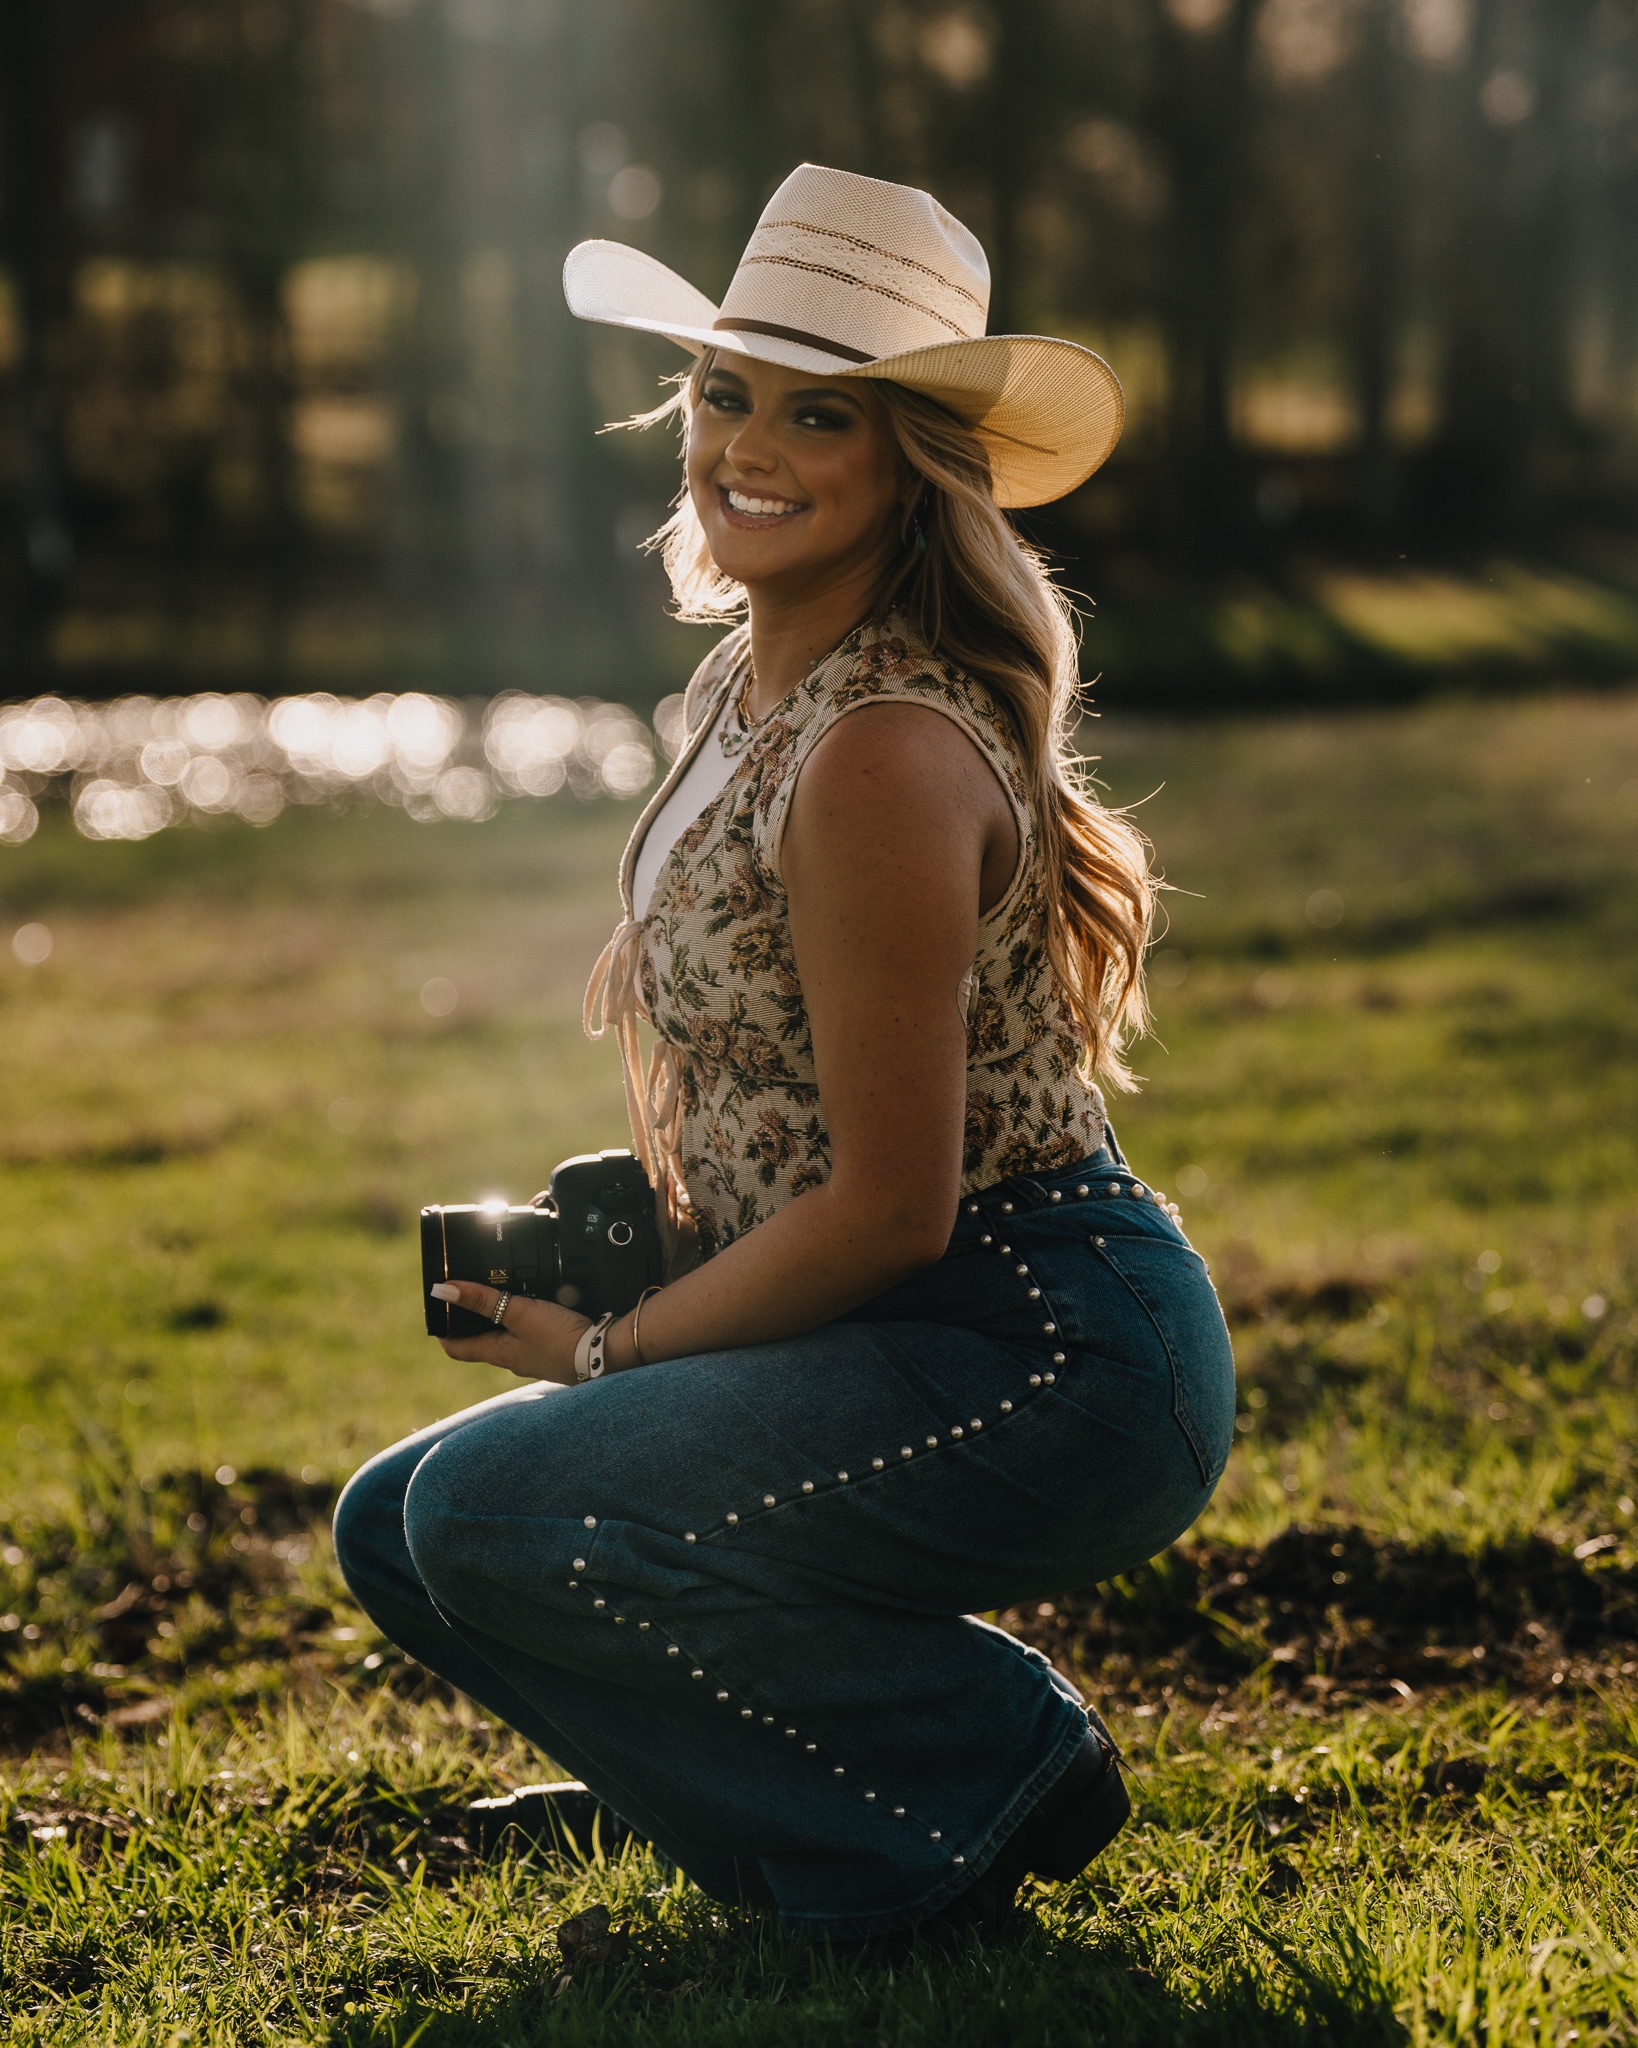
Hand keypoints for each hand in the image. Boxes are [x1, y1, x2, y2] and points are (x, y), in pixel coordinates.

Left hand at [429, 1280, 590, 1384]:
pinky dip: (524, 1320)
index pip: (457, 1349)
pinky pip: (530, 1335)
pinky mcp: (552, 1349)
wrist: (603, 1354)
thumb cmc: (560, 1338)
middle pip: (482, 1341)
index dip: (443, 1333)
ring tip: (498, 1294)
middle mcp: (513, 1359)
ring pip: (507, 1337)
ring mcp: (533, 1356)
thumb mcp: (518, 1312)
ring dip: (499, 1318)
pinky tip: (534, 1305)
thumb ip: (482, 1300)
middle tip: (465, 1296)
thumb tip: (443, 1291)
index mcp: (498, 1353)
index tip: (437, 1312)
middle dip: (471, 1321)